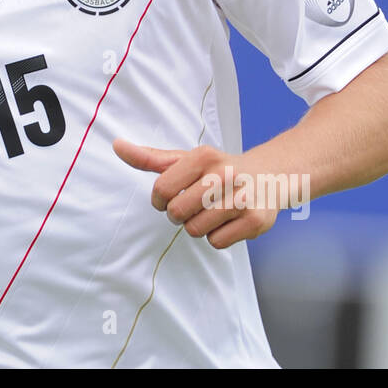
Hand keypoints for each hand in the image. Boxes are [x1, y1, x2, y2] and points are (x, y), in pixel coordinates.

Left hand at [112, 140, 279, 248]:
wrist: (270, 175)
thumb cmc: (218, 169)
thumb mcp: (186, 159)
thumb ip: (150, 157)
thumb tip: (117, 145)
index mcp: (203, 156)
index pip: (161, 189)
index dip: (159, 200)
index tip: (168, 198)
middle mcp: (225, 174)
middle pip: (177, 213)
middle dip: (179, 215)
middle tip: (193, 205)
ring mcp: (242, 198)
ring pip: (196, 230)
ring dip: (198, 226)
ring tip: (213, 211)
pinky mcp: (255, 220)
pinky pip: (217, 242)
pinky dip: (217, 236)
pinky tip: (229, 220)